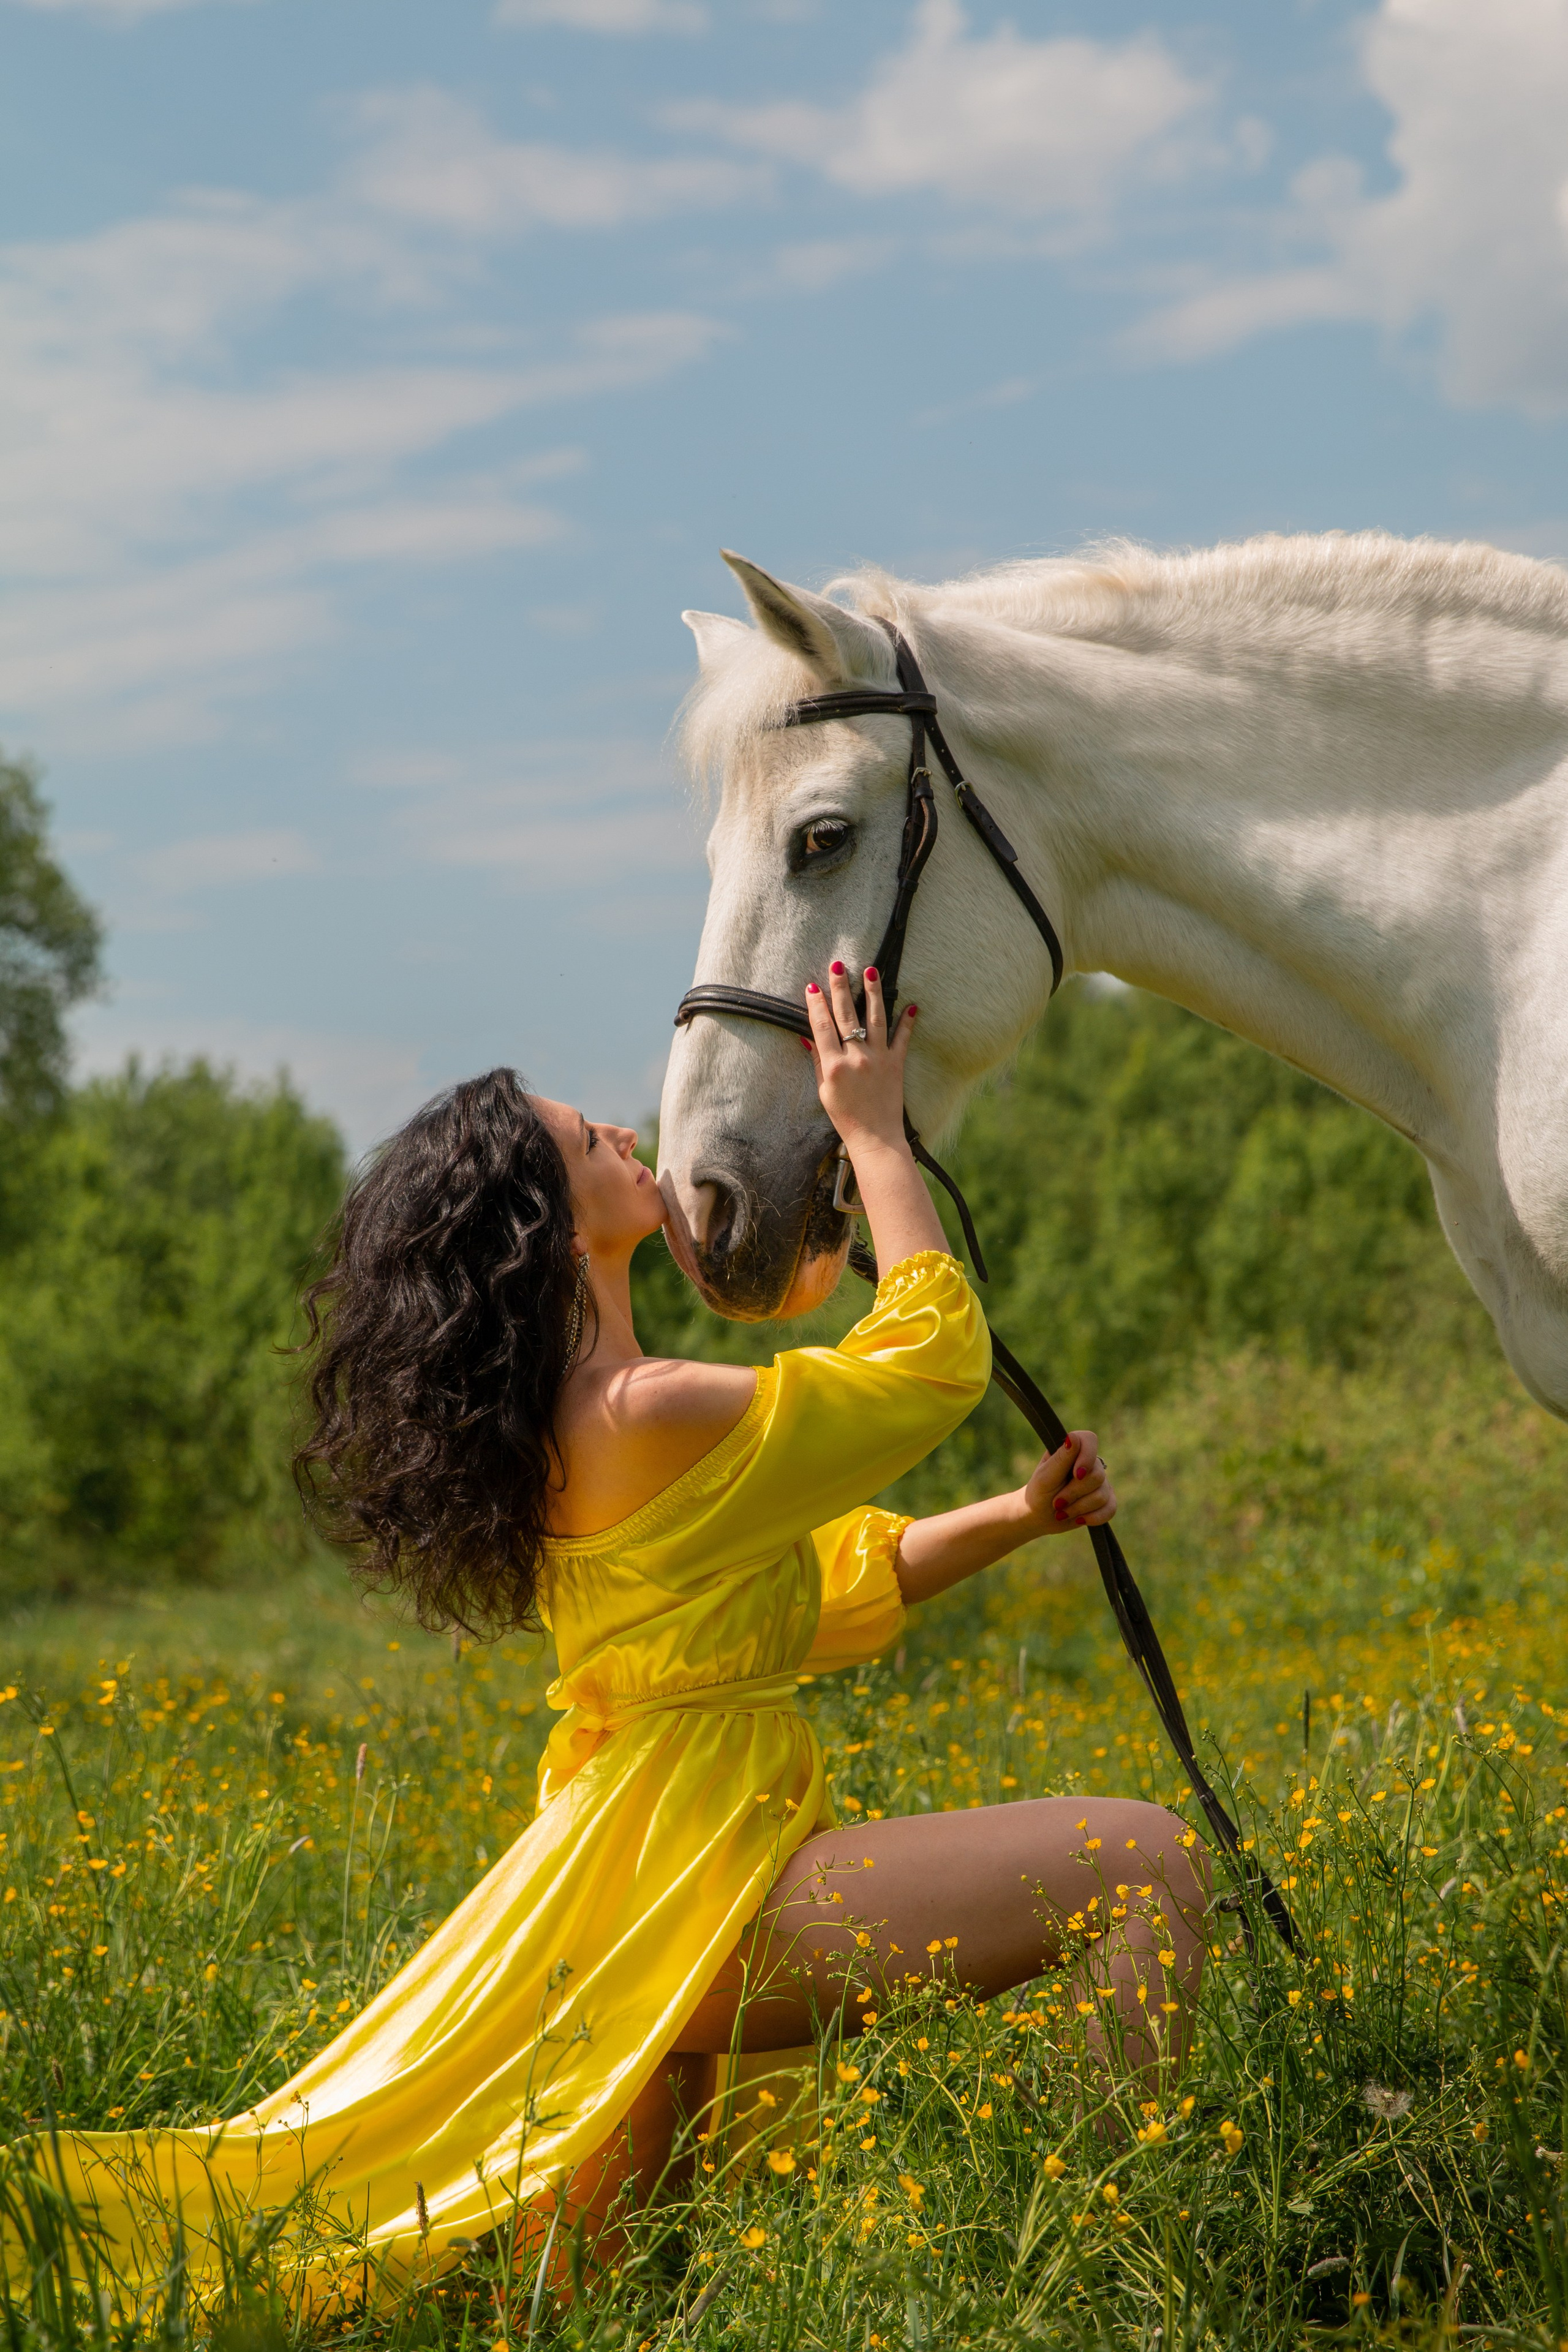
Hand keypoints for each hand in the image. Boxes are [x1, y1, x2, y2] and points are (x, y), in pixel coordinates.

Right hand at [804, 963, 915, 1152]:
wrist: (875, 1138)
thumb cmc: (845, 1118)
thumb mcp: (824, 1091)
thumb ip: (818, 1061)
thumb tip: (807, 1036)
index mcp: (834, 1066)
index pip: (822, 1027)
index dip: (816, 1005)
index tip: (813, 986)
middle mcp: (856, 1058)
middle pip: (846, 1016)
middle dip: (840, 988)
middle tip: (838, 965)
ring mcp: (878, 1059)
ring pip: (875, 1019)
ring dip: (872, 993)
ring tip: (871, 971)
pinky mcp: (896, 1064)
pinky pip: (902, 1039)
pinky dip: (907, 1022)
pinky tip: (911, 1006)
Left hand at [1020, 1431, 1115, 1534]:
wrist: (1039, 1517)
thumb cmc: (1038, 1493)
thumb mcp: (1045, 1477)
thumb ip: (1061, 1458)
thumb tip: (1073, 1437)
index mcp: (1072, 1449)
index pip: (1090, 1440)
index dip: (1087, 1457)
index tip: (1077, 1475)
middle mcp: (1089, 1462)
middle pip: (1097, 1475)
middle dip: (1075, 1493)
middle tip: (1057, 1502)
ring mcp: (1099, 1482)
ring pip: (1102, 1495)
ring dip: (1079, 1508)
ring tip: (1062, 1511)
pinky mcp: (1105, 1500)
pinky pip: (1110, 1508)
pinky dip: (1093, 1517)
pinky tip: (1079, 1519)